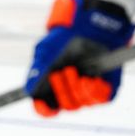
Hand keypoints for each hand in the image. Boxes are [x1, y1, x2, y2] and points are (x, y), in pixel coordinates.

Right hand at [25, 0, 134, 116]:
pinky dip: (94, 90)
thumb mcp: (45, 51)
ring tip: (75, 69)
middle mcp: (69, 90)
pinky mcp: (106, 88)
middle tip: (62, 72)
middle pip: (64, 106)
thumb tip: (28, 91)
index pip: (46, 107)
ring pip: (81, 103)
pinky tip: (91, 77)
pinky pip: (99, 99)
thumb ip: (36, 71)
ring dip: (76, 87)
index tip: (45, 105)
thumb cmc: (65, 37)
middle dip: (62, 90)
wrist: (91, 26)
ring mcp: (87, 89)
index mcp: (51, 85)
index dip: (44, 109)